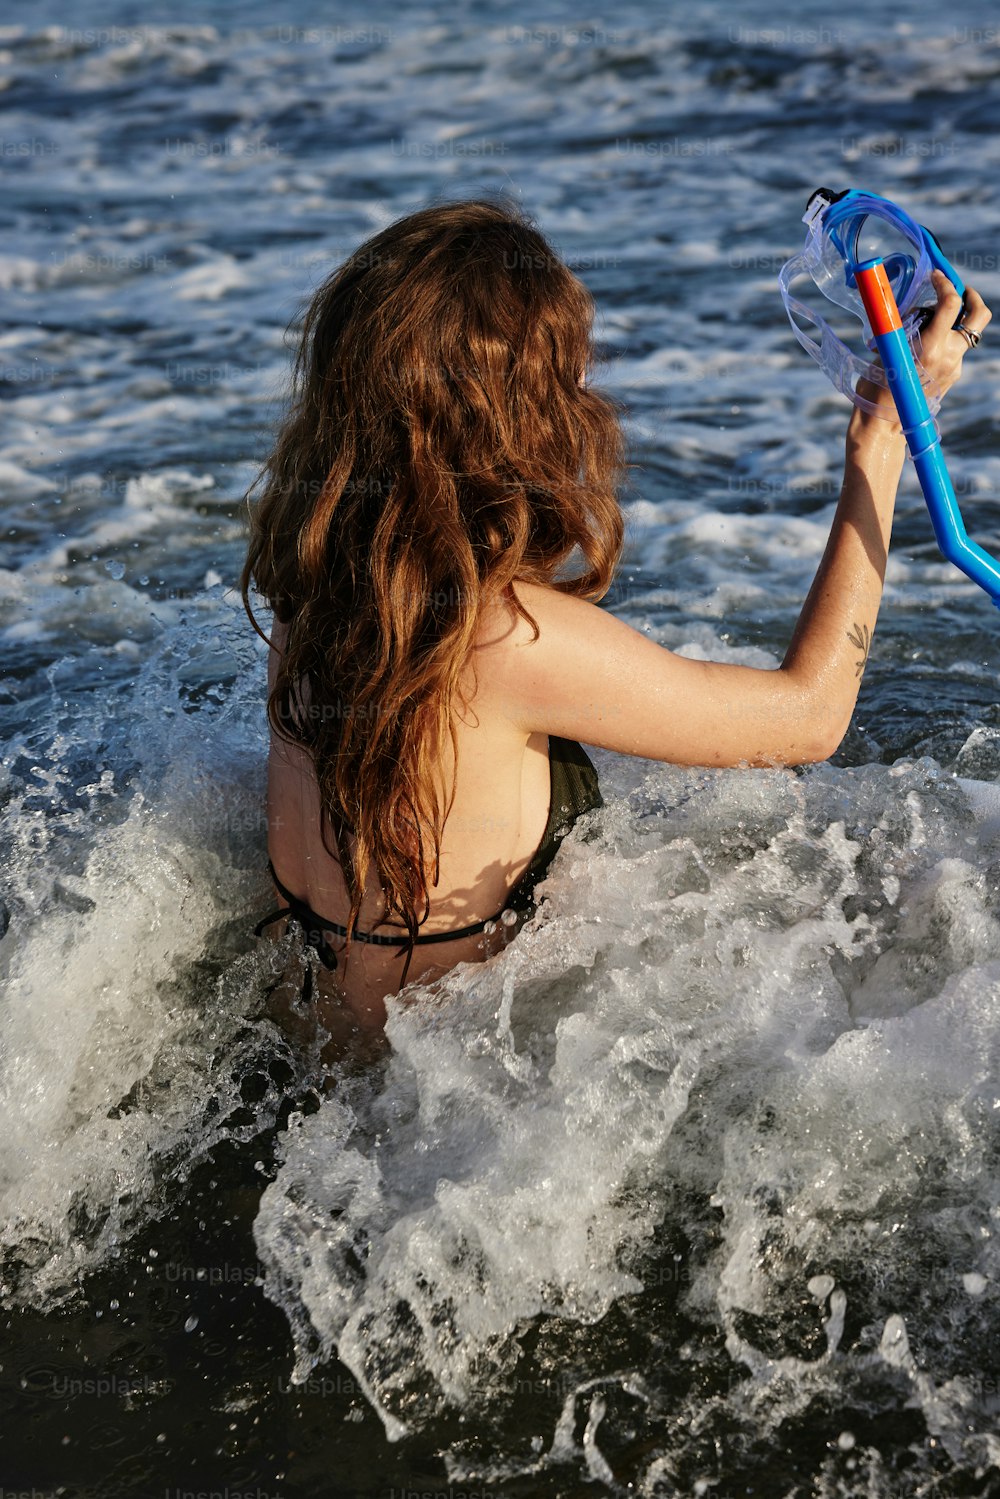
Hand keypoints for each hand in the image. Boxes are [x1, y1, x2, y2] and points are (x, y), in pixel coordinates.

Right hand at [855, 270, 991, 424]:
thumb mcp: (885, 351)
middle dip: (971, 297)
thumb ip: (903, 327)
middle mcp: (949, 356)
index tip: (935, 275)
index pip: (951, 304)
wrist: (884, 424)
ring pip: (966, 333)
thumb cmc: (876, 387)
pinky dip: (943, 339)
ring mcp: (954, 367)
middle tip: (956, 290)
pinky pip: (954, 349)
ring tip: (927, 322)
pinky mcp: (952, 376)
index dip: (945, 283)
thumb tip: (905, 307)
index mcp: (931, 348)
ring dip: (953, 320)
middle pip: (979, 315)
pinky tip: (921, 347)